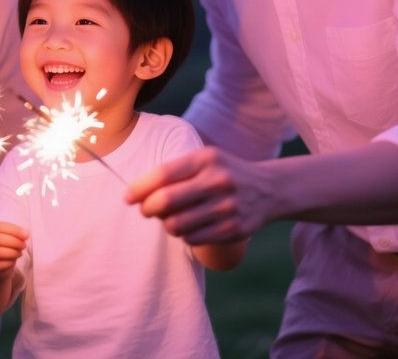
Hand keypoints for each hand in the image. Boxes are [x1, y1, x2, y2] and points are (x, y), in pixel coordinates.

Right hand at [0, 221, 28, 278]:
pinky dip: (11, 262)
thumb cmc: (2, 247)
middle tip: (24, 245)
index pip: (1, 226)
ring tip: (20, 252)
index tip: (27, 235)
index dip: (15, 230)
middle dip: (16, 242)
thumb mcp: (6, 237)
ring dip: (15, 252)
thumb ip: (14, 233)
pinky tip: (13, 260)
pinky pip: (3, 264)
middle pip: (1, 239)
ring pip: (2, 252)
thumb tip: (26, 234)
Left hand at [125, 146, 273, 244]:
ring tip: (170, 218)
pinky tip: (188, 226)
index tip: (128, 197)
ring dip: (166, 224)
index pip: (162, 174)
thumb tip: (137, 193)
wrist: (269, 189)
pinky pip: (192, 238)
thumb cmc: (224, 172)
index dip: (139, 188)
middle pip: (166, 201)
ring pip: (177, 225)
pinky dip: (183, 235)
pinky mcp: (233, 229)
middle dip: (147, 208)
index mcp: (205, 159)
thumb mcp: (204, 159)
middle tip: (145, 210)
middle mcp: (217, 181)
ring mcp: (227, 207)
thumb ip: (174, 172)